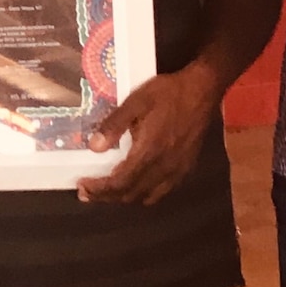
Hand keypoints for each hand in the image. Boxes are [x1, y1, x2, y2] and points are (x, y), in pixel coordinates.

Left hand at [76, 63, 218, 206]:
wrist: (203, 90)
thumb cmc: (169, 93)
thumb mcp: (138, 100)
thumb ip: (115, 124)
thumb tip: (93, 147)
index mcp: (149, 152)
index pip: (119, 183)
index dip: (98, 189)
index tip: (82, 186)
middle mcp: (162, 168)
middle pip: (130, 194)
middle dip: (106, 196)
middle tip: (88, 190)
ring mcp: (176, 171)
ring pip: (145, 196)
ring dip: (124, 196)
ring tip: (109, 188)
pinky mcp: (185, 168)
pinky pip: (161, 192)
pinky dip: (144, 193)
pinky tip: (138, 182)